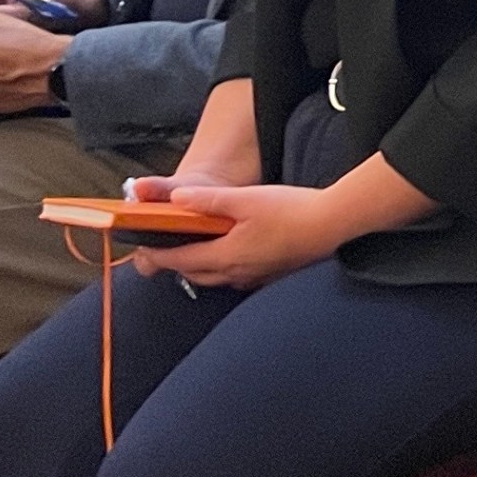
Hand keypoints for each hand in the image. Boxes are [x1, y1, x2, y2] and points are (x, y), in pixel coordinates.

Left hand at [125, 181, 362, 288]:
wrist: (335, 224)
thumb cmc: (293, 210)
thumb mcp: (246, 198)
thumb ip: (208, 199)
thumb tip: (176, 198)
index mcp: (226, 255)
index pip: (179, 260)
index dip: (156, 255)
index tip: (141, 250)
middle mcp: (237, 272)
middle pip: (194, 273)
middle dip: (175, 263)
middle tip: (160, 249)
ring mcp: (255, 277)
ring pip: (214, 278)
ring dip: (198, 267)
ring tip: (191, 250)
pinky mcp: (270, 275)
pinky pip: (235, 277)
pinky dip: (221, 269)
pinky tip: (229, 255)